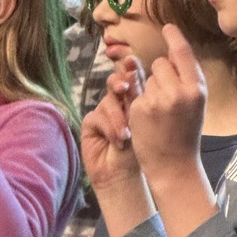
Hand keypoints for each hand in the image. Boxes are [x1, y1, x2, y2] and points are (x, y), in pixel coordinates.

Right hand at [81, 56, 144, 197]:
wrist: (124, 176)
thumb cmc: (141, 152)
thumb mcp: (146, 123)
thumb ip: (141, 100)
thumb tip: (139, 74)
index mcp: (135, 100)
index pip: (132, 79)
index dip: (130, 68)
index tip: (132, 60)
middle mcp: (118, 103)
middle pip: (115, 83)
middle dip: (119, 82)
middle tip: (124, 87)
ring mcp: (103, 112)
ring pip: (108, 101)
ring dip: (118, 117)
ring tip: (127, 134)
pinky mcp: (91, 123)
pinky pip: (98, 116)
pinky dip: (109, 127)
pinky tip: (118, 140)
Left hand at [129, 24, 205, 180]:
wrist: (173, 165)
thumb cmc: (185, 133)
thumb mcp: (195, 104)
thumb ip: (186, 80)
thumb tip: (171, 54)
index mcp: (196, 89)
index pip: (182, 53)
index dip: (174, 37)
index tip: (167, 28)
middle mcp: (178, 92)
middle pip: (159, 63)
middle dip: (159, 74)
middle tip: (166, 97)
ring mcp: (157, 100)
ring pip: (146, 78)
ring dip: (149, 89)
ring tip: (158, 113)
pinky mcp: (139, 108)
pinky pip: (136, 93)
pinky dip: (139, 103)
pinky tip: (147, 120)